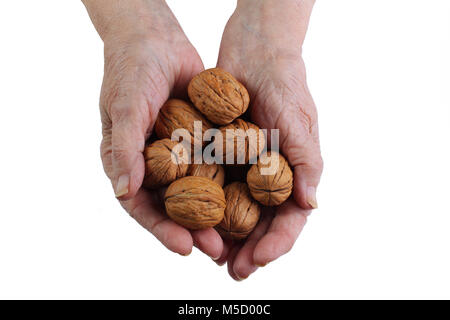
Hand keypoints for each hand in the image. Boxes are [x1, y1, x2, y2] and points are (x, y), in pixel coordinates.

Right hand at [83, 0, 222, 258]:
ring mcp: (177, 154)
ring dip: (212, 213)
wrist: (156, 38)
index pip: (141, 206)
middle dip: (192, 230)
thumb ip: (123, 149)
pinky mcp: (198, 141)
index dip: (161, 229)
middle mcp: (152, 164)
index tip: (184, 248)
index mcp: (128, 163)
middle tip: (216, 250)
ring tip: (233, 235)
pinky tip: (244, 197)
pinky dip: (225, 182)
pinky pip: (212, 166)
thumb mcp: (125, 108)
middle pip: (171, 206)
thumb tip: (123, 192)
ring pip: (195, 191)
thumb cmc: (131, 70)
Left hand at [215, 0, 322, 278]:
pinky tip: (195, 221)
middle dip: (250, 250)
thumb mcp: (300, 122)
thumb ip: (307, 163)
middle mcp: (270, 175)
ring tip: (212, 256)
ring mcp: (246, 167)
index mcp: (294, 173)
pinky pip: (216, 185)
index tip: (257, 261)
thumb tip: (311, 205)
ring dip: (228, 236)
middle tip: (232, 271)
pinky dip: (208, 206)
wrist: (255, 51)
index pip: (290, 219)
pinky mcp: (223, 154)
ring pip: (238, 211)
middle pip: (262, 222)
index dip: (276, 244)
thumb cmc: (285, 84)